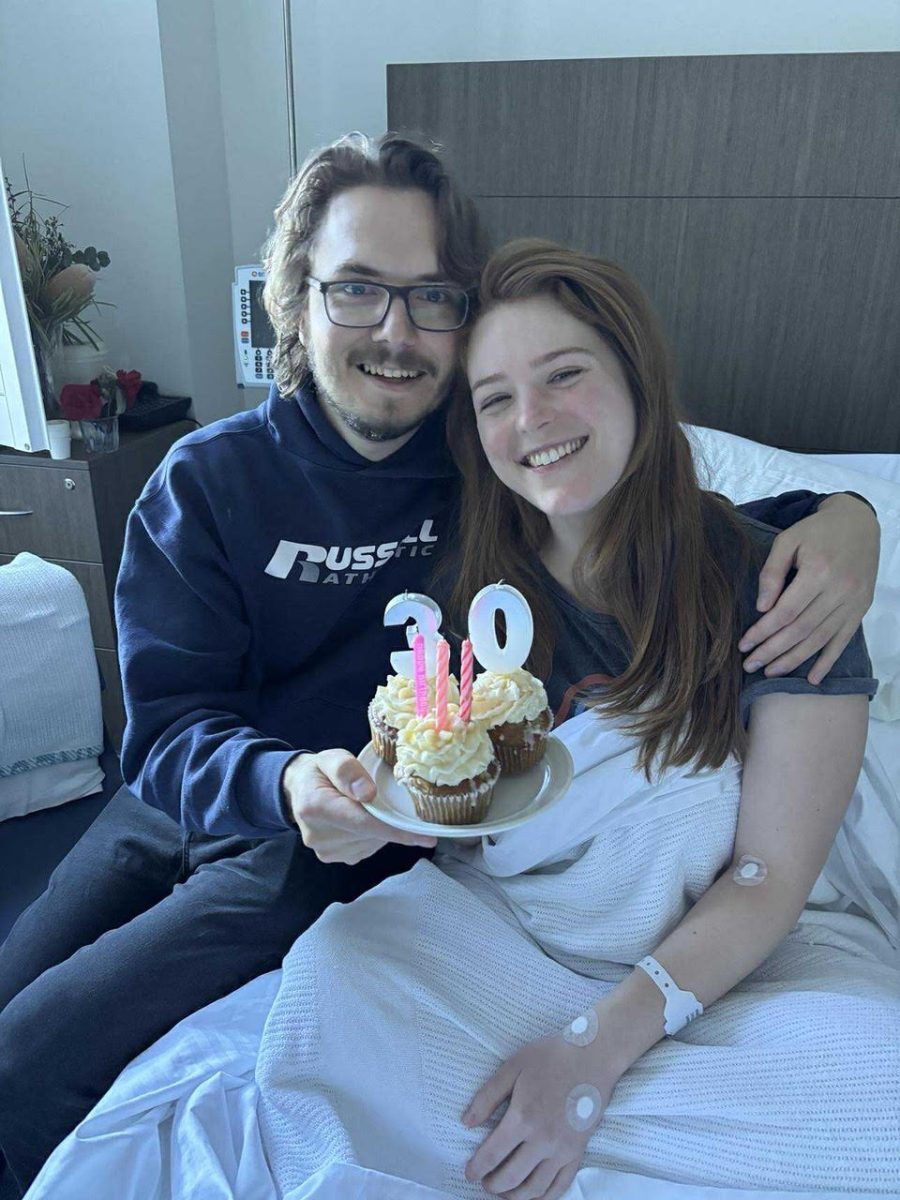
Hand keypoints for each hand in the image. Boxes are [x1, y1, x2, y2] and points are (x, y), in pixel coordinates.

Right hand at [282, 749, 436, 863]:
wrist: (298, 789)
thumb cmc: (319, 771)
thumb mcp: (331, 757)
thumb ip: (347, 770)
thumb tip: (368, 793)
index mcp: (316, 806)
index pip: (363, 823)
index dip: (397, 831)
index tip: (427, 837)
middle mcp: (318, 835)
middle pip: (371, 834)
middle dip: (390, 822)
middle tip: (395, 803)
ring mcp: (325, 850)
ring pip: (372, 843)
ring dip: (381, 828)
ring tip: (370, 807)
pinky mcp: (332, 857)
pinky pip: (366, 849)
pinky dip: (373, 836)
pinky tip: (365, 821)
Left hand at [462, 1034, 611, 1198]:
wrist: (593, 1057)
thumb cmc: (551, 1057)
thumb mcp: (513, 1066)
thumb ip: (487, 1096)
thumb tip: (466, 1122)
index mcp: (522, 1117)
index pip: (492, 1155)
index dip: (476, 1168)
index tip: (469, 1173)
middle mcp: (542, 1140)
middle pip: (511, 1177)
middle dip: (493, 1185)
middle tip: (484, 1183)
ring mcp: (562, 1149)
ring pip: (535, 1188)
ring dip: (515, 1197)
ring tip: (505, 1193)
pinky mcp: (578, 1152)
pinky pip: (561, 1186)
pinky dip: (545, 1197)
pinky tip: (534, 1195)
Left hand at [739, 494, 879, 684]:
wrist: (859, 523)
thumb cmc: (816, 531)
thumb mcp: (788, 540)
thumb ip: (772, 572)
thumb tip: (762, 607)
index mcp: (819, 572)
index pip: (785, 612)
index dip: (762, 632)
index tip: (744, 645)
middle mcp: (839, 590)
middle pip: (801, 630)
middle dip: (772, 651)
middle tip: (750, 665)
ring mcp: (854, 602)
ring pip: (820, 640)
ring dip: (794, 660)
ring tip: (771, 673)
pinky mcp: (861, 608)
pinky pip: (844, 641)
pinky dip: (828, 661)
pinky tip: (813, 679)